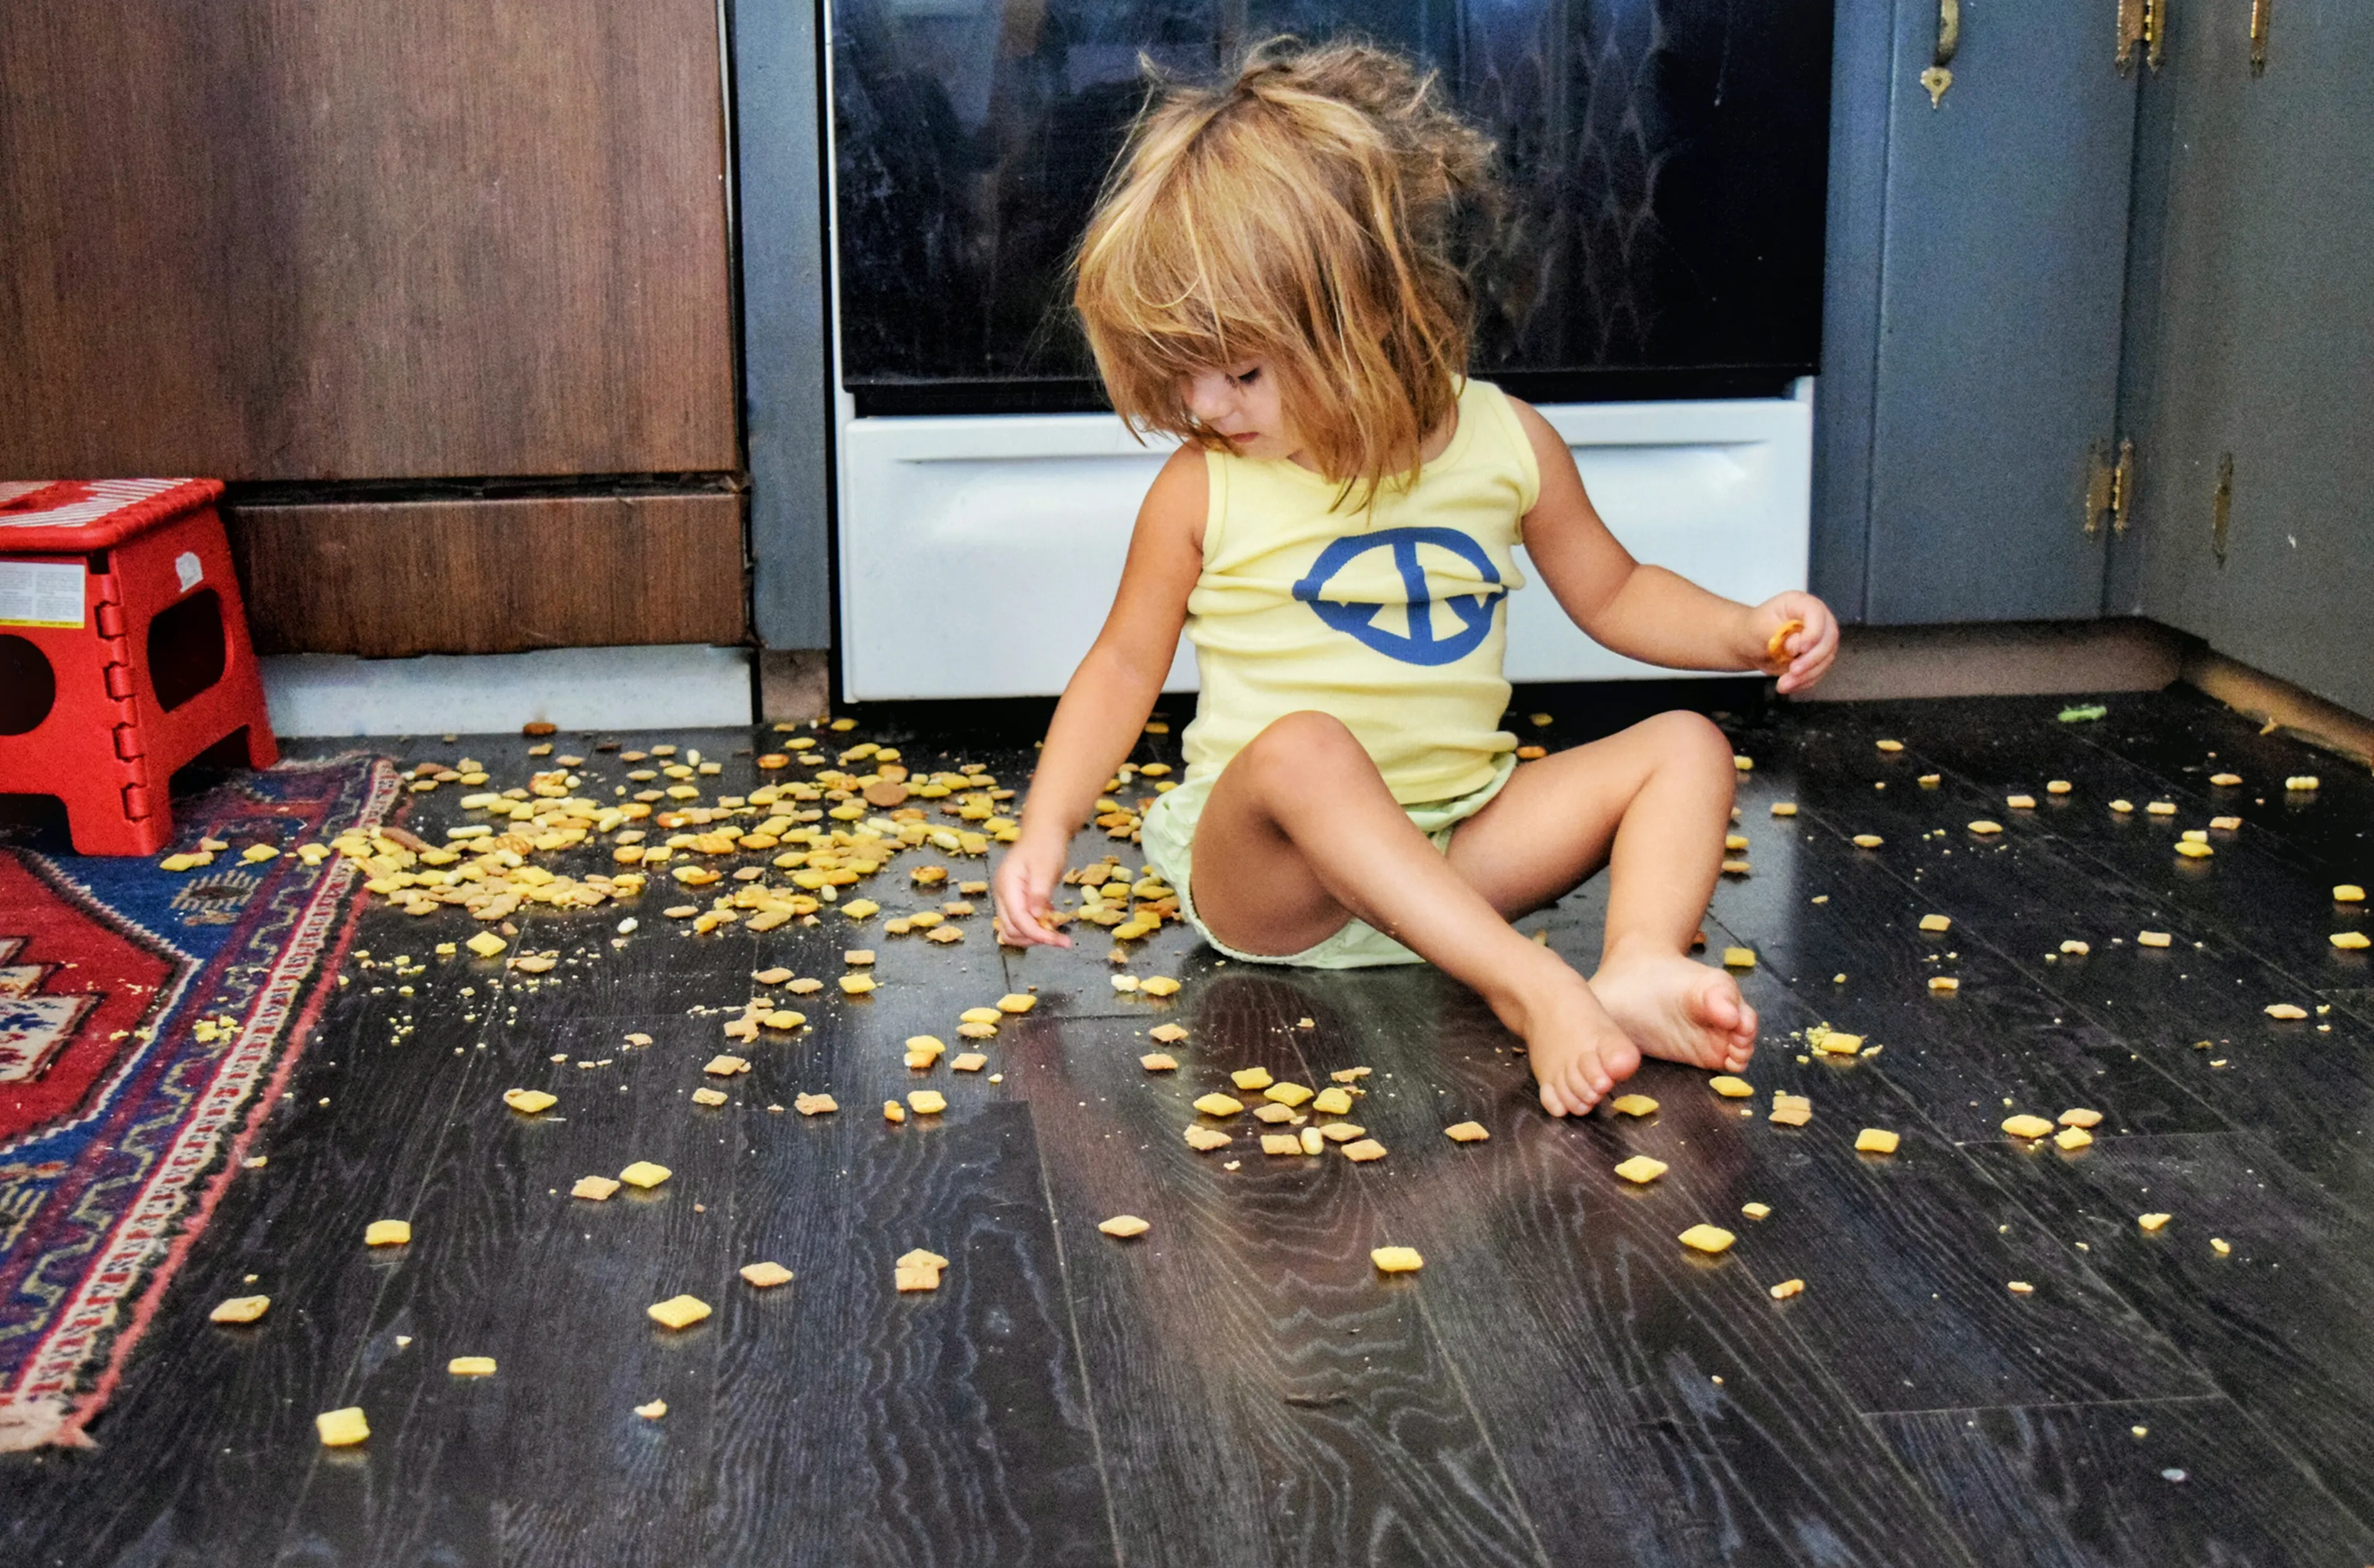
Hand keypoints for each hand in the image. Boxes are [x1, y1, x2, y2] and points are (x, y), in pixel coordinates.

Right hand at [992, 832, 1072, 948]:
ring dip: (1034, 936)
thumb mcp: (1046, 867)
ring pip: (1014, 930)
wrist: (1044, 831)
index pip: (1017, 919)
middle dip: (1035, 938)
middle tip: (1061, 940)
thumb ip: (1040, 892)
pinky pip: (1022, 922)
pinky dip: (1036, 928)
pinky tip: (1053, 922)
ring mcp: (1008, 898)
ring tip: (1057, 933)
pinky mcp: (1017, 901)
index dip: (1036, 933)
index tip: (1058, 941)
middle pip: (1011, 929)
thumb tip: (1036, 916)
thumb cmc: (1045, 845)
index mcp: (1007, 886)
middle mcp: (1003, 895)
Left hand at [1752, 592, 1838, 694]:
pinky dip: (1805, 681)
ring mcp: (1820, 639)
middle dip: (1811, 659)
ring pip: (1826, 658)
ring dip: (1807, 674)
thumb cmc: (1755, 630)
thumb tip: (1797, 645)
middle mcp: (1816, 619)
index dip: (1813, 633)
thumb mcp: (1760, 627)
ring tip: (1784, 683)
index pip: (1817, 614)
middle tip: (1793, 670)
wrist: (1751, 644)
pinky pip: (1819, 671)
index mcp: (1801, 603)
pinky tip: (1788, 684)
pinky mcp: (1818, 657)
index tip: (1799, 649)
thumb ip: (1779, 633)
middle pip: (1828, 638)